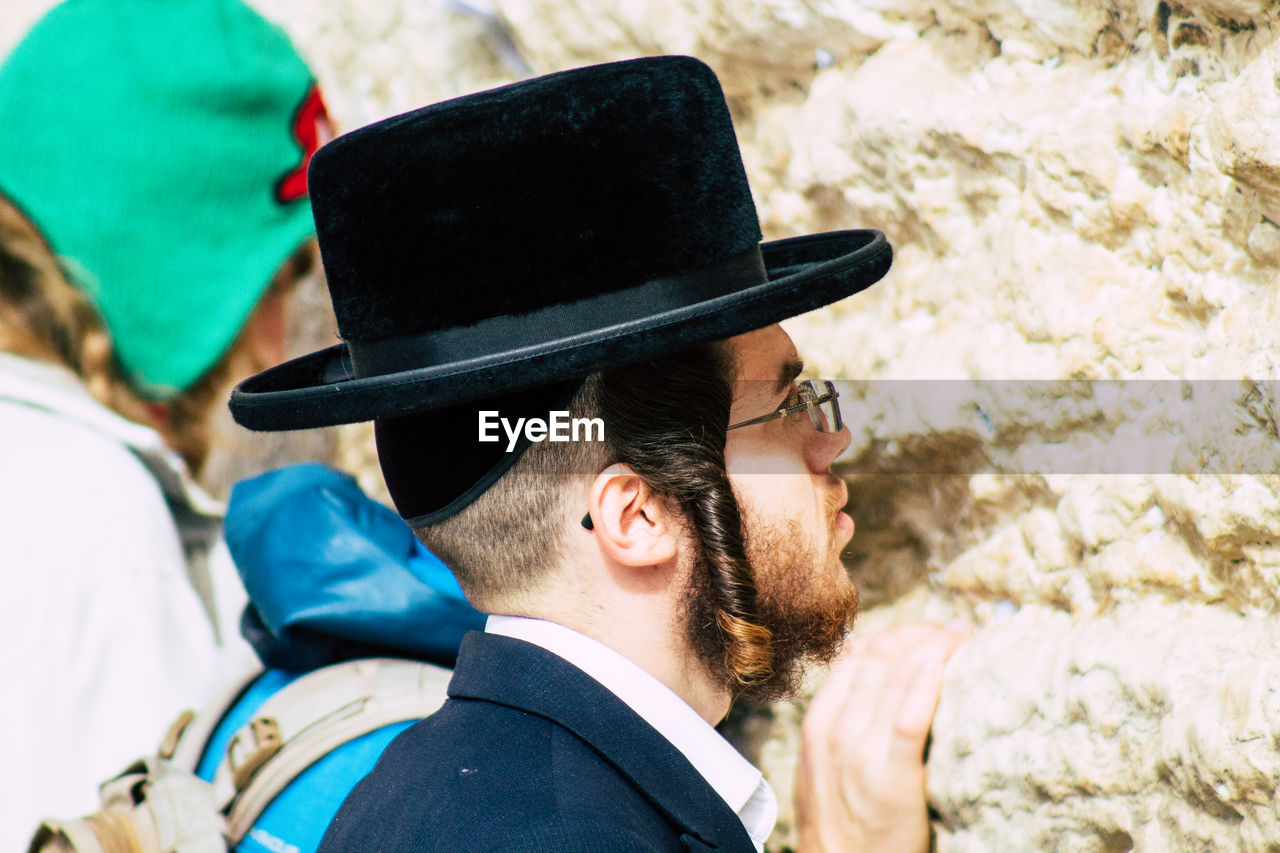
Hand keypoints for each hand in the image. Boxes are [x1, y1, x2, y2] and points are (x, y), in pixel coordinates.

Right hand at [794, 621, 967, 852]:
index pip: (858, 654)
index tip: (928, 631)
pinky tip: (949, 663)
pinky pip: (910, 717)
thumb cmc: (841, 825)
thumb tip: (878, 679)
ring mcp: (860, 753)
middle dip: (921, 633)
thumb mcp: (826, 767)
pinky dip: (929, 682)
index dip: (897, 633)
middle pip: (880, 656)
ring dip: (935, 646)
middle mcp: (836, 730)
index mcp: (819, 722)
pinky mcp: (891, 780)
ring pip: (896, 675)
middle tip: (955, 631)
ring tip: (964, 640)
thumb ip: (844, 723)